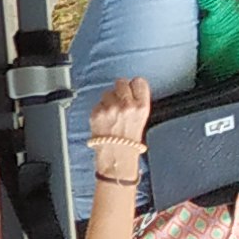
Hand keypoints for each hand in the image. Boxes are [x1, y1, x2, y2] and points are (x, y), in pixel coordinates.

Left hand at [85, 75, 152, 190]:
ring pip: (108, 92)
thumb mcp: (142, 119)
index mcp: (142, 106)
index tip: (131, 90)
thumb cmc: (130, 140)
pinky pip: (98, 103)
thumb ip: (137, 102)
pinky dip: (100, 109)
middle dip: (120, 90)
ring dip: (109, 100)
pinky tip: (104, 120)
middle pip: (121, 82)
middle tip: (119, 101)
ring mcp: (110, 108)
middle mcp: (127, 105)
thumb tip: (129, 88)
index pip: (138, 81)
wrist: (117, 156)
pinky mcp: (97, 112)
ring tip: (112, 114)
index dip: (133, 85)